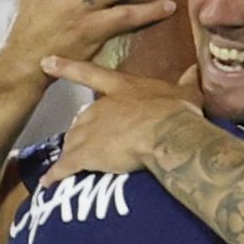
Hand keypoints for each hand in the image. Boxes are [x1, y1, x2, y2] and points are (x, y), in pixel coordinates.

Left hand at [40, 57, 203, 174]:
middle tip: (91, 142)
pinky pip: (65, 167)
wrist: (167, 134)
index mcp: (122, 88)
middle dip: (83, 131)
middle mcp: (100, 107)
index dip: (67, 67)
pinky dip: (57, 175)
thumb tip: (196, 68)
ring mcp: (89, 131)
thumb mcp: (187, 92)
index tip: (46, 61)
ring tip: (72, 166)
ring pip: (72, 141)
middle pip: (81, 118)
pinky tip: (50, 182)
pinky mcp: (85, 155)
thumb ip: (187, 81)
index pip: (90, 73)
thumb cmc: (177, 111)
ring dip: (72, 152)